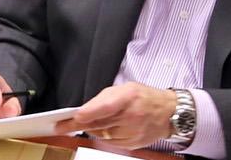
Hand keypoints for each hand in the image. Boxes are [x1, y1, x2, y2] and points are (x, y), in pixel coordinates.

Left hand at [53, 83, 175, 148]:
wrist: (170, 113)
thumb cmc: (145, 98)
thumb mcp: (126, 88)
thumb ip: (104, 98)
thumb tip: (85, 110)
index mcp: (128, 97)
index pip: (104, 107)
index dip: (86, 114)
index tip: (73, 117)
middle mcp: (131, 116)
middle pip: (98, 124)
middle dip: (77, 125)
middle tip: (60, 126)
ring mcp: (133, 132)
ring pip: (101, 135)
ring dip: (91, 129)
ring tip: (85, 123)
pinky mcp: (132, 144)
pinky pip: (110, 142)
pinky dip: (103, 136)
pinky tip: (104, 129)